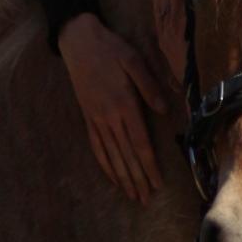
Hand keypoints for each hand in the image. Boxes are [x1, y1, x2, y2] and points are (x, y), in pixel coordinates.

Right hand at [58, 14, 169, 203]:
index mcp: (124, 104)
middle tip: (146, 199)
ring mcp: (96, 119)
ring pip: (111, 155)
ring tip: (132, 195)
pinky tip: (112, 176)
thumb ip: (149, 86)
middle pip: (126, 155)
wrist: (78, 42)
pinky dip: (105, 164)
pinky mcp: (88, 117)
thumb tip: (164, 110)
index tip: (157, 183)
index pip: (140, 143)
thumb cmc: (110, 48)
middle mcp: (109, 116)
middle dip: (137, 179)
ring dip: (122, 177)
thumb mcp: (134, 60)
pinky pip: (96, 146)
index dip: (149, 165)